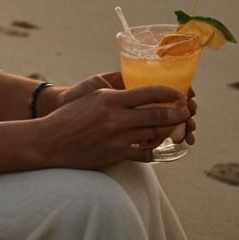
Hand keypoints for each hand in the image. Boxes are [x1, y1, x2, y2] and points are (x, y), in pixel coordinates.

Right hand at [52, 72, 196, 145]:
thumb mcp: (90, 94)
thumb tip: (131, 84)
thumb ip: (112, 90)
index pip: (147, 93)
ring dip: (167, 131)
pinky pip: (142, 153)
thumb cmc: (69, 115)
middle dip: (176, 113)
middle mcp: (117, 118)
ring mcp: (117, 138)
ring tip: (176, 128)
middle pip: (155, 114)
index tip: (177, 93)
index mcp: (111, 99)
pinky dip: (152, 149)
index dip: (167, 93)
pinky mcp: (116, 155)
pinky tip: (156, 146)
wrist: (51, 141)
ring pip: (152, 134)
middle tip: (186, 112)